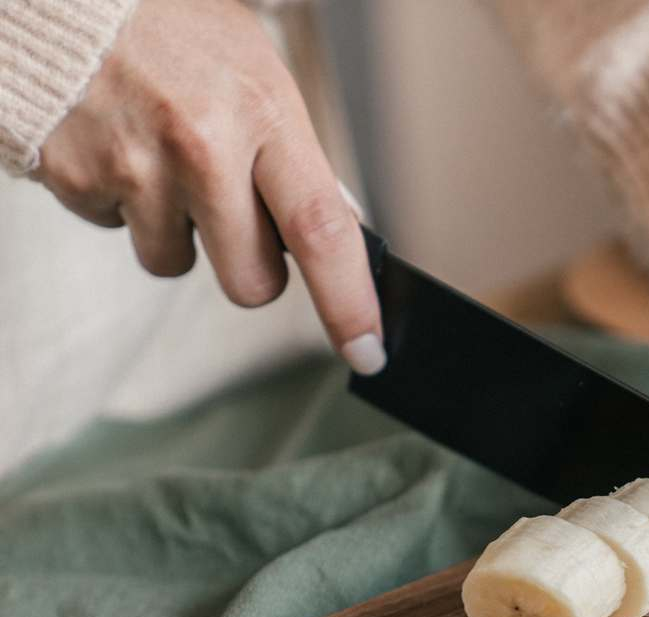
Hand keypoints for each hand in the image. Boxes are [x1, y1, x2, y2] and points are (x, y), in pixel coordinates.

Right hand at [34, 0, 384, 374]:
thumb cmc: (171, 25)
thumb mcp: (253, 69)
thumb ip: (294, 154)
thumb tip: (341, 230)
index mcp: (264, 110)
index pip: (322, 231)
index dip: (349, 303)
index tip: (367, 351)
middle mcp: (203, 144)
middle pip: (253, 283)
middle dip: (251, 270)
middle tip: (232, 211)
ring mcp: (136, 167)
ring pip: (176, 264)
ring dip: (177, 230)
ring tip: (160, 154)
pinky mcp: (78, 180)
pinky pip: (117, 231)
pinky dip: (122, 204)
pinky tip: (119, 145)